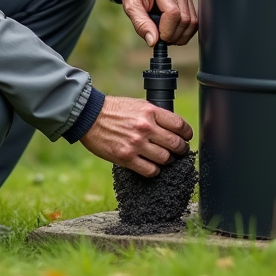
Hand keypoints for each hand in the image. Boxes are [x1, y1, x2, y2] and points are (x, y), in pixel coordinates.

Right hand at [79, 95, 193, 176]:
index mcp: (150, 111)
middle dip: (181, 149)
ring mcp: (136, 144)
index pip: (179, 125)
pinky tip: (152, 166)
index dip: (187, 134)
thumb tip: (172, 128)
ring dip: (167, 160)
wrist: (88, 116)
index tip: (186, 137)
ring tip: (164, 158)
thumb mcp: (138, 105)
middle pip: (175, 144)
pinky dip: (154, 170)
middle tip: (179, 150)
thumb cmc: (113, 110)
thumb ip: (155, 115)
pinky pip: (150, 170)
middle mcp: (145, 128)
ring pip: (165, 159)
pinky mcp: (126, 158)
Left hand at [119, 0, 197, 46]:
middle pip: (185, 20)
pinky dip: (185, 30)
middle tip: (161, 39)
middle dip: (173, 36)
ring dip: (181, 35)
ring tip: (167, 35)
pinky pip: (193, 19)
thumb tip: (153, 42)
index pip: (173, 14)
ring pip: (193, 22)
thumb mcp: (131, 6)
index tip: (158, 38)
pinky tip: (173, 30)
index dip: (167, 31)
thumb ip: (141, 24)